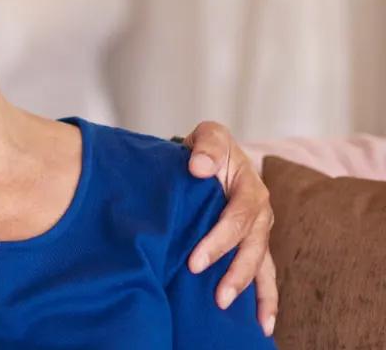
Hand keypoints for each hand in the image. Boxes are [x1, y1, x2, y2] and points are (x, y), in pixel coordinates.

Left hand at [182, 121, 277, 335]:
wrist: (210, 157)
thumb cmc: (208, 149)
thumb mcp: (208, 135)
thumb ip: (207, 146)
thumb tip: (199, 167)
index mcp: (250, 188)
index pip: (237, 218)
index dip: (218, 241)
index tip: (195, 262)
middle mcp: (260, 213)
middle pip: (251, 247)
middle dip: (234, 273)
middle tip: (215, 296)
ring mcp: (259, 231)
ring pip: (261, 265)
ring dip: (251, 291)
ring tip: (239, 314)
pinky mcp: (254, 245)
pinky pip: (265, 275)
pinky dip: (266, 299)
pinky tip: (262, 325)